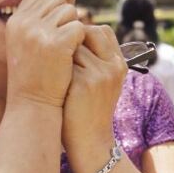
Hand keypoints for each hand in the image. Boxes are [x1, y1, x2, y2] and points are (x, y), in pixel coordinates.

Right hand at [4, 0, 85, 108]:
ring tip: (67, 48)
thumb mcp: (23, 43)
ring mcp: (40, 32)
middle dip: (65, 16)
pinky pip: (79, 27)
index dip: (52, 9)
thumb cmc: (32, 75)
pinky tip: (73, 55)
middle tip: (63, 40)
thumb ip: (34, 21)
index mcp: (15, 21)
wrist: (33, 104)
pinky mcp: (58, 42)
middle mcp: (24, 22)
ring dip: (73, 27)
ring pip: (70, 11)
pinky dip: (81, 40)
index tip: (55, 28)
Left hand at [63, 26, 126, 172]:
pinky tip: (54, 84)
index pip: (103, 31)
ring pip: (73, 46)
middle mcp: (113, 66)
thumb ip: (95, 58)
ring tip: (58, 75)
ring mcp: (100, 74)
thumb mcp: (101, 82)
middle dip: (71, 41)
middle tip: (61, 59)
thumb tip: (74, 32)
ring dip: (61, 56)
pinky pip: (63, 61)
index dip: (84, 34)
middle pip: (88, 33)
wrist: (89, 141)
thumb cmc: (89, 109)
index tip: (71, 48)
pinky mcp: (84, 83)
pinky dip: (55, 69)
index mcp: (119, 64)